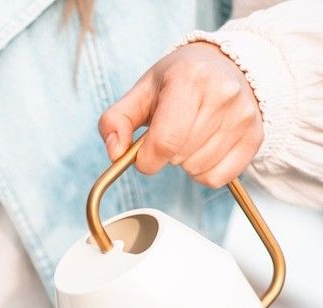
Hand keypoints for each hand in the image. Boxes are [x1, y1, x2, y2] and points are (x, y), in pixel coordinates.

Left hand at [100, 42, 262, 187]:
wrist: (225, 65)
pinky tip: (205, 148)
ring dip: (185, 163)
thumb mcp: (140, 93)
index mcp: (189, 78)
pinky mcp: (255, 136)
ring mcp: (243, 115)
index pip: (164, 142)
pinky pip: (218, 178)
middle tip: (172, 132)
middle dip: (165, 155)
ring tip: (190, 135)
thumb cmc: (176, 82)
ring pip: (198, 170)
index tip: (144, 153)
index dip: (146, 159)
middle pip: (179, 158)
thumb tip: (116, 153)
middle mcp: (222, 93)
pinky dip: (205, 172)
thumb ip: (114, 122)